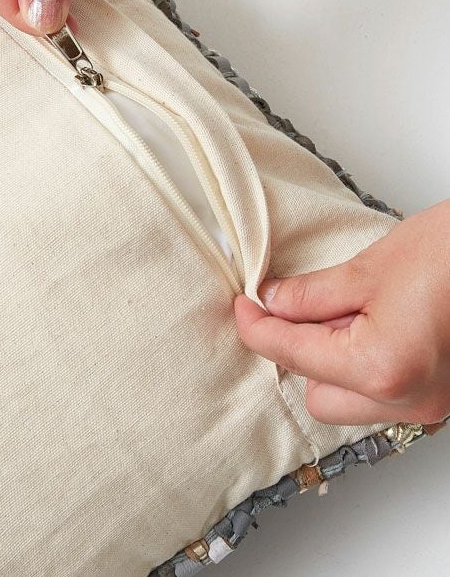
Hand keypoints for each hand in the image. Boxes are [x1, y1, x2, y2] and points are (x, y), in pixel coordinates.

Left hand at [234, 199, 449, 425]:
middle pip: (317, 396)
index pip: (292, 355)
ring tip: (343, 310)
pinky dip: (360, 364)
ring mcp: (430, 403)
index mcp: (382, 370)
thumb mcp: (368, 268)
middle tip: (295, 305)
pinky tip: (365, 324)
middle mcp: (408, 401)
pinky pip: (378, 393)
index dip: (256, 327)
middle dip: (298, 352)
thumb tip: (271, 302)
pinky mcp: (441, 393)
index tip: (242, 305)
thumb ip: (310, 295)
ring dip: (329, 362)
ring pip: (348, 401)